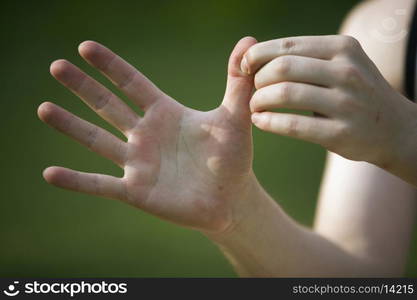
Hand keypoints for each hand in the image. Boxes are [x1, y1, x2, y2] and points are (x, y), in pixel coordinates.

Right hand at [38, 37, 257, 231]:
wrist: (231, 198)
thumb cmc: (232, 157)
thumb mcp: (235, 117)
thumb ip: (238, 82)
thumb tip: (250, 41)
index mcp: (165, 113)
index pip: (132, 84)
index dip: (111, 66)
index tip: (86, 47)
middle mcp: (145, 135)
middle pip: (107, 105)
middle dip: (82, 87)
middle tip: (56, 66)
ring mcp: (138, 163)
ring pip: (97, 140)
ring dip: (70, 126)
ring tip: (43, 108)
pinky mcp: (135, 191)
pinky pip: (101, 184)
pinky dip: (76, 180)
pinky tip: (50, 173)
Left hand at [242, 35, 416, 165]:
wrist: (393, 129)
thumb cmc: (355, 92)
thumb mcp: (341, 64)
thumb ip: (306, 57)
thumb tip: (254, 53)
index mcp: (343, 48)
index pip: (287, 45)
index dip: (257, 55)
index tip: (245, 67)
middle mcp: (347, 72)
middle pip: (282, 68)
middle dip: (257, 79)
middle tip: (253, 90)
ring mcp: (346, 103)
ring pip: (285, 94)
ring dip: (259, 101)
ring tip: (254, 106)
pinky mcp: (340, 134)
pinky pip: (292, 125)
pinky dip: (268, 122)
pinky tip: (259, 121)